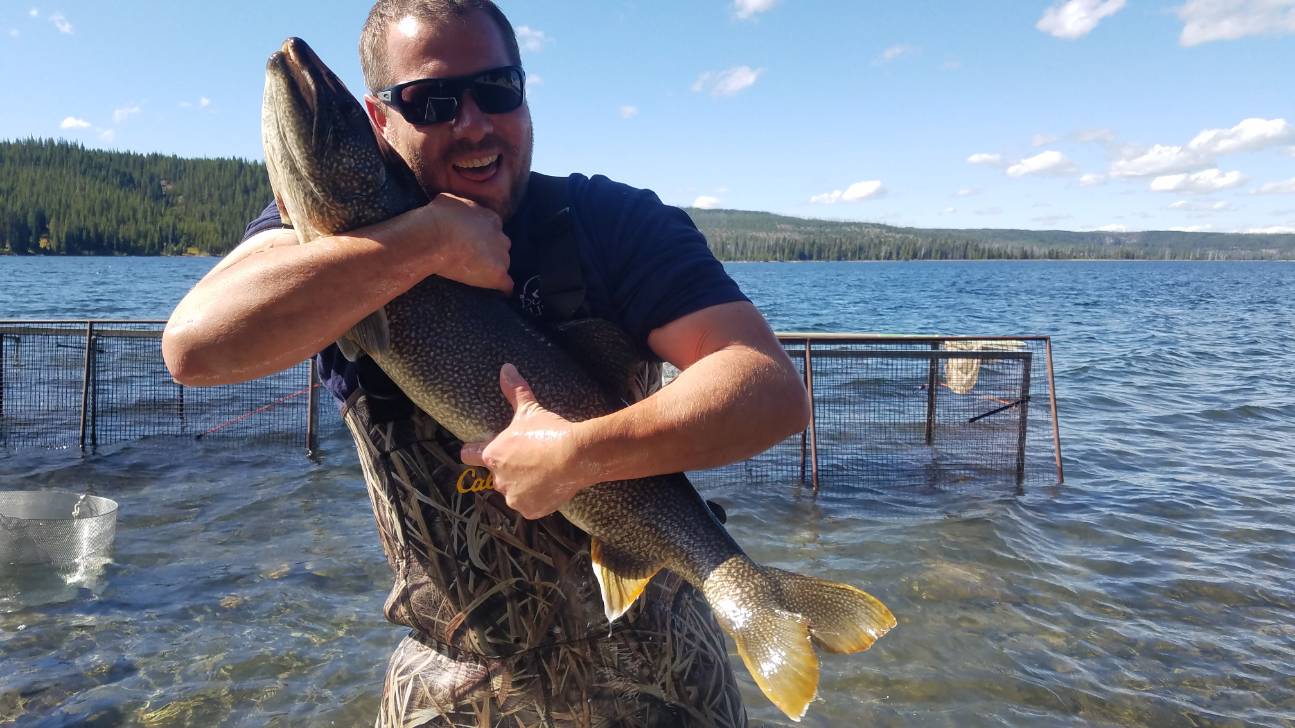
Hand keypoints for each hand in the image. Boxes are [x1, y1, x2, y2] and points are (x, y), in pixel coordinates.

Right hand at [421, 193, 511, 293]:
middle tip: (473, 259)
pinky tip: (498, 293)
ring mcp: (501, 256)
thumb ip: (461, 206)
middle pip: (501, 246)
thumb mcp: (449, 200)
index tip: (473, 243)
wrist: (433, 238)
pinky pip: (507, 285)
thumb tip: (454, 207)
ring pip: (503, 264)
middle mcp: (500, 236)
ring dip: (494, 268)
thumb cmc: (436, 218)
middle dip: (490, 252)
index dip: (483, 237)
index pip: (494, 229)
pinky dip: (502, 289)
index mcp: (491, 218)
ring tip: (478, 275)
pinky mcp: (497, 274)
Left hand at [460, 364, 589, 518]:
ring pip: (514, 492)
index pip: (469, 455)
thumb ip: (515, 390)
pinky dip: (539, 499)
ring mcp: (514, 497)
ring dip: (523, 485)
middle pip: (497, 476)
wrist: (574, 456)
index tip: (479, 450)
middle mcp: (498, 479)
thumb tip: (506, 368)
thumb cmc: (548, 432)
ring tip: (543, 472)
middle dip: (510, 469)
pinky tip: (550, 485)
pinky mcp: (530, 510)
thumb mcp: (529, 409)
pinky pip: (530, 506)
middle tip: (530, 459)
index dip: (475, 451)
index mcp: (492, 455)